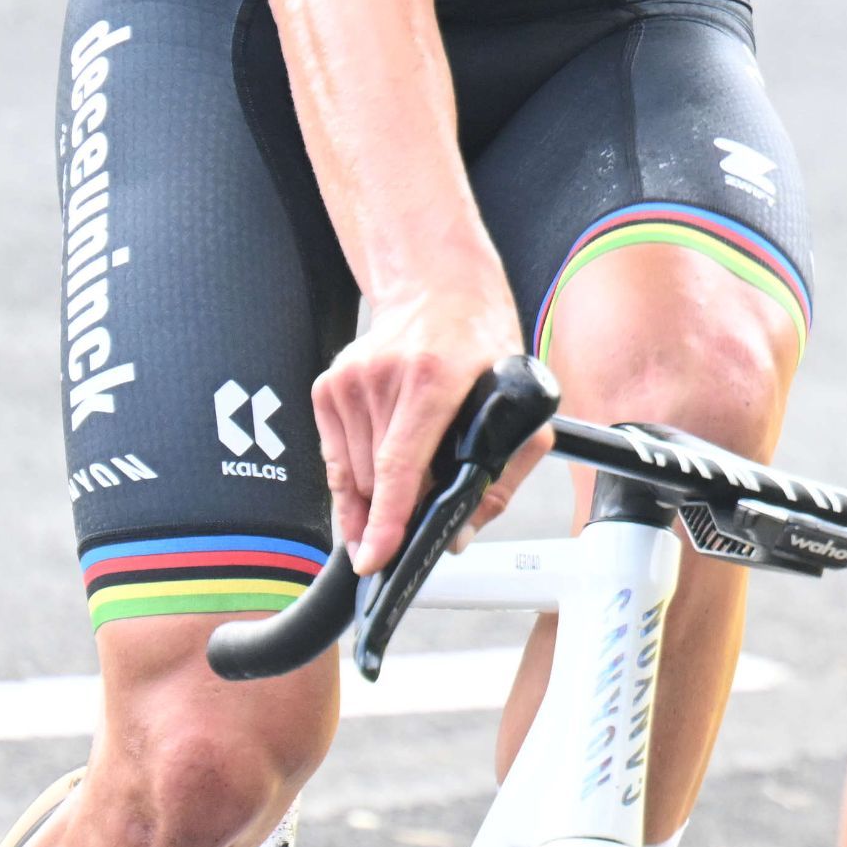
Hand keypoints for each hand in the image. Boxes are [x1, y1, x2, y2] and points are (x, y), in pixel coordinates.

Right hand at [313, 291, 546, 573]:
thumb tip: (458, 534)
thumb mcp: (518, 406)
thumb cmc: (480, 346)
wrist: (438, 290)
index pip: (400, 466)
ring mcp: (350, 380)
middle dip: (392, 513)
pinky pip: (334, 456)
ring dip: (374, 495)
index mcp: (433, 380)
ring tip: (407, 476)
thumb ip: (501, 478)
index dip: (386, 520)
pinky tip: (382, 459)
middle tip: (418, 514)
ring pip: (350, 475)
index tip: (375, 555)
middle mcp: (384, 377)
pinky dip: (357, 473)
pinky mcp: (328, 385)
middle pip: (372, 481)